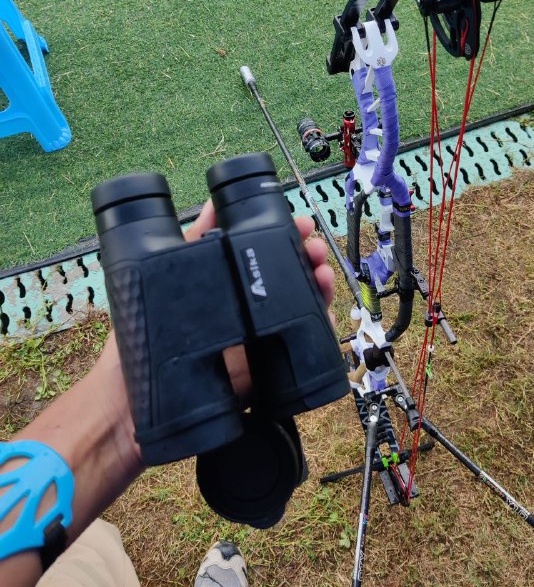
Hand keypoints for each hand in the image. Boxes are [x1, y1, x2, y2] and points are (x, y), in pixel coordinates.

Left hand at [98, 199, 336, 411]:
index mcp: (225, 287)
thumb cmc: (137, 341)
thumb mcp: (161, 282)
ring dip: (317, 290)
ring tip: (322, 276)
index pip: (266, 256)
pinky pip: (300, 350)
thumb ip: (190, 244)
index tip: (303, 224)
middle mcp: (244, 310)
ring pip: (300, 309)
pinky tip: (324, 318)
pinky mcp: (264, 371)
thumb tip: (211, 204)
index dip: (289, 239)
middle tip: (315, 249)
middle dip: (309, 260)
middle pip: (290, 279)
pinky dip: (318, 334)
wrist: (131, 406)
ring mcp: (256, 340)